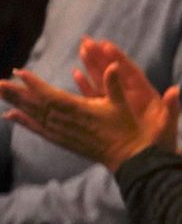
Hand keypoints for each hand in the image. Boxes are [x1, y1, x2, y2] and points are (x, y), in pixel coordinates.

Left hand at [0, 41, 179, 170]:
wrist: (127, 157)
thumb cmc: (126, 129)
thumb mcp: (122, 104)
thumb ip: (114, 84)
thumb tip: (113, 65)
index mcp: (79, 110)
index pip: (51, 95)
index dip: (34, 84)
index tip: (18, 73)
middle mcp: (66, 122)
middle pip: (35, 105)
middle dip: (15, 93)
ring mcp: (62, 132)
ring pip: (34, 116)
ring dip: (15, 104)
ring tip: (0, 92)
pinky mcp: (62, 140)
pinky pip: (39, 130)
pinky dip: (24, 122)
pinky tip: (10, 115)